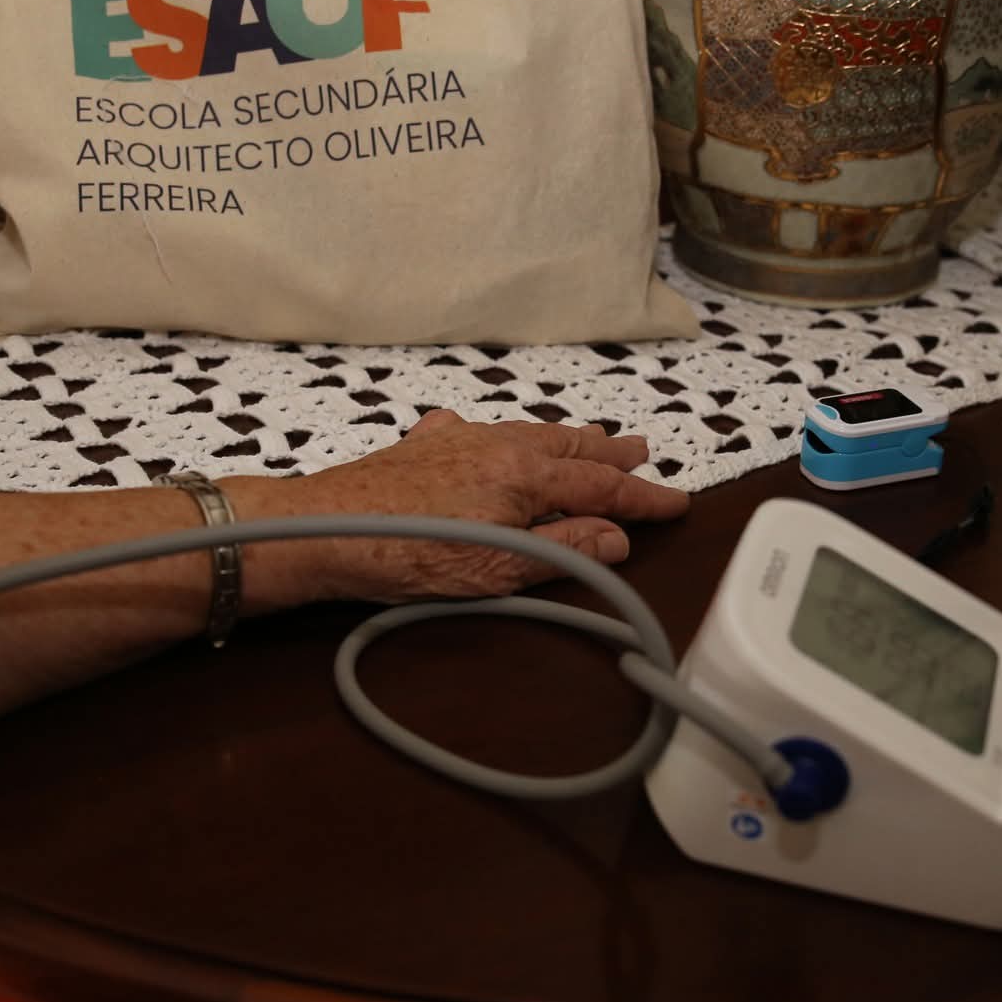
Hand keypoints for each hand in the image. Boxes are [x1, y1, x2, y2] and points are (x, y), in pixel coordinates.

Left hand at [264, 410, 689, 602]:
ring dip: (564, 441)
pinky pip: (476, 431)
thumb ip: (562, 552)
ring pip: (528, 433)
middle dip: (610, 451)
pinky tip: (485, 437)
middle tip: (642, 453)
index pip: (601, 486)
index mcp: (524, 474)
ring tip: (586, 444)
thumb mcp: (498, 571)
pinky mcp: (422, 446)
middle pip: (569, 446)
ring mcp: (458, 440)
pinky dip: (500, 436)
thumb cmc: (408, 555)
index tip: (674, 501)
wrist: (326, 530)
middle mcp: (496, 444)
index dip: (641, 498)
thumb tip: (616, 538)